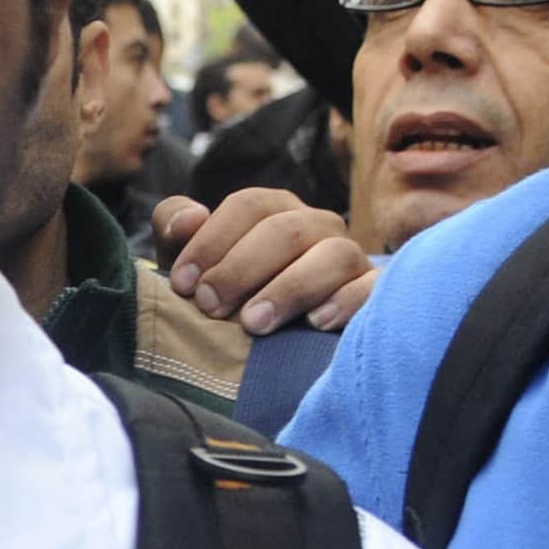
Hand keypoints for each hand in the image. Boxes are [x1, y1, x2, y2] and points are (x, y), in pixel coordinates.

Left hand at [153, 190, 375, 334]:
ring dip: (290, 288)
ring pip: (333, 254)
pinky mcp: (372, 291)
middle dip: (242, 268)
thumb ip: (175, 229)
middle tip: (210, 307)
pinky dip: (346, 301)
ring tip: (253, 324)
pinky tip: (315, 323)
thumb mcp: (193, 263)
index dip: (212, 241)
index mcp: (274, 210)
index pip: (248, 206)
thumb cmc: (227, 294)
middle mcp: (316, 225)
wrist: (271, 341)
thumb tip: (188, 219)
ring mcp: (349, 256)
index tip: (184, 285)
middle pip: (286, 230)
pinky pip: (371, 288)